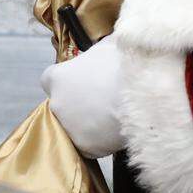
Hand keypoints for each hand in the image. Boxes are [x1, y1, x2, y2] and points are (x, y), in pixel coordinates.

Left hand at [40, 34, 124, 158]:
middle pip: (64, 106)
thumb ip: (100, 50)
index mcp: (56, 77)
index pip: (49, 80)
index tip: (81, 82)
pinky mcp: (85, 147)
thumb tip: (108, 46)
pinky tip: (121, 131)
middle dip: (79, 105)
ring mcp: (69, 128)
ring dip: (91, 125)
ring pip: (77, 128)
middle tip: (104, 101)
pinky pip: (93, 147)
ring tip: (116, 116)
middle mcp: (56, 104)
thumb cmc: (123, 63)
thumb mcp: (109, 45)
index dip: (66, 82)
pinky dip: (104, 142)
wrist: (142, 94)